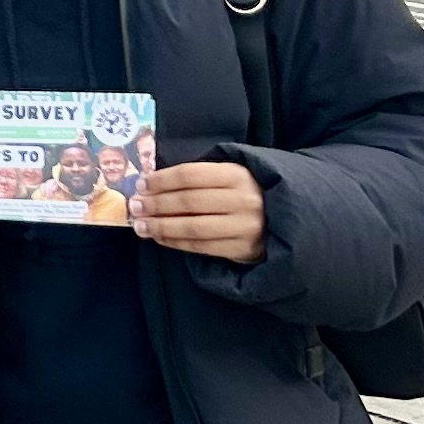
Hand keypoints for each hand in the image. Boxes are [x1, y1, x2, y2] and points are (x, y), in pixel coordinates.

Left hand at [135, 160, 267, 264]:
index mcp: (237, 174)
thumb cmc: (247, 192)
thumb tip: (153, 181)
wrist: (289, 218)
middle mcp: (243, 200)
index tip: (141, 184)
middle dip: (156, 205)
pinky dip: (176, 243)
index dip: (162, 180)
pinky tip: (160, 238)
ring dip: (161, 227)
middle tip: (134, 206)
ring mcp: (245, 227)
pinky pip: (202, 247)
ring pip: (193, 228)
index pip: (190, 175)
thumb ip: (200, 175)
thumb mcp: (231, 174)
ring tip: (140, 226)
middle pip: (189, 202)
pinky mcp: (244, 249)